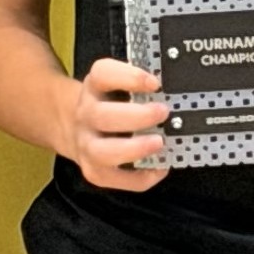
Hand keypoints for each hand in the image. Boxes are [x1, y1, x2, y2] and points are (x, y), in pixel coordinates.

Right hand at [62, 55, 168, 190]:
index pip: (102, 74)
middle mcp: (86, 115)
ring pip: (102, 151)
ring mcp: (86, 145)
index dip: (129, 77)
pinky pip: (114, 179)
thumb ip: (140, 86)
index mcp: (94, 87)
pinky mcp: (92, 170)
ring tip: (160, 143)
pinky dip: (139, 178)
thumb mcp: (116, 86)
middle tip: (163, 113)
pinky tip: (159, 168)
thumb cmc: (109, 105)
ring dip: (134, 149)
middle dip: (136, 116)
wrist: (76, 130)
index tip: (155, 83)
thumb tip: (177, 92)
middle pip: (101, 116)